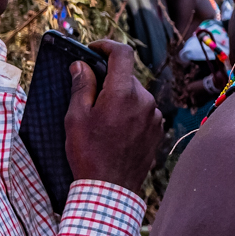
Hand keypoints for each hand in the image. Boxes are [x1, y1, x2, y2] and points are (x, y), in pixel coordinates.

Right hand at [65, 41, 162, 192]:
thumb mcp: (76, 118)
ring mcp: (154, 115)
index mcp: (123, 93)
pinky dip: (130, 112)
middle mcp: (145, 100)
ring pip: (135, 94)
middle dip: (108, 79)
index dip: (107, 46)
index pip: (123, 53)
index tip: (93, 50)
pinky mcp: (157, 129)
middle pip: (127, 76)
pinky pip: (143, 110)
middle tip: (89, 94)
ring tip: (102, 120)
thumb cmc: (89, 154)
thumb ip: (82, 86)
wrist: (110, 190)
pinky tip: (115, 130)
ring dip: (119, 98)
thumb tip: (81, 64)